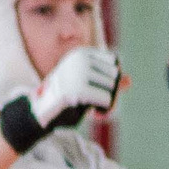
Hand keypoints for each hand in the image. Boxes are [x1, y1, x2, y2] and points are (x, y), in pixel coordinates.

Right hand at [0, 47, 122, 152]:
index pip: (113, 64)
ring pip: (111, 88)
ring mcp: (77, 73)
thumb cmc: (63, 101)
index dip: (112, 81)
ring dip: (108, 103)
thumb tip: (129, 80)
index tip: (101, 93)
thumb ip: (107, 83)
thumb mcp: (87, 88)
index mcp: (81, 54)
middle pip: (114, 76)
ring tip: (97, 111)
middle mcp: (79, 59)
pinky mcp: (76, 89)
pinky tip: (95, 114)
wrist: (38, 112)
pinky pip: (105, 99)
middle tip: (100, 107)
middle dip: (112, 94)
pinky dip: (105, 110)